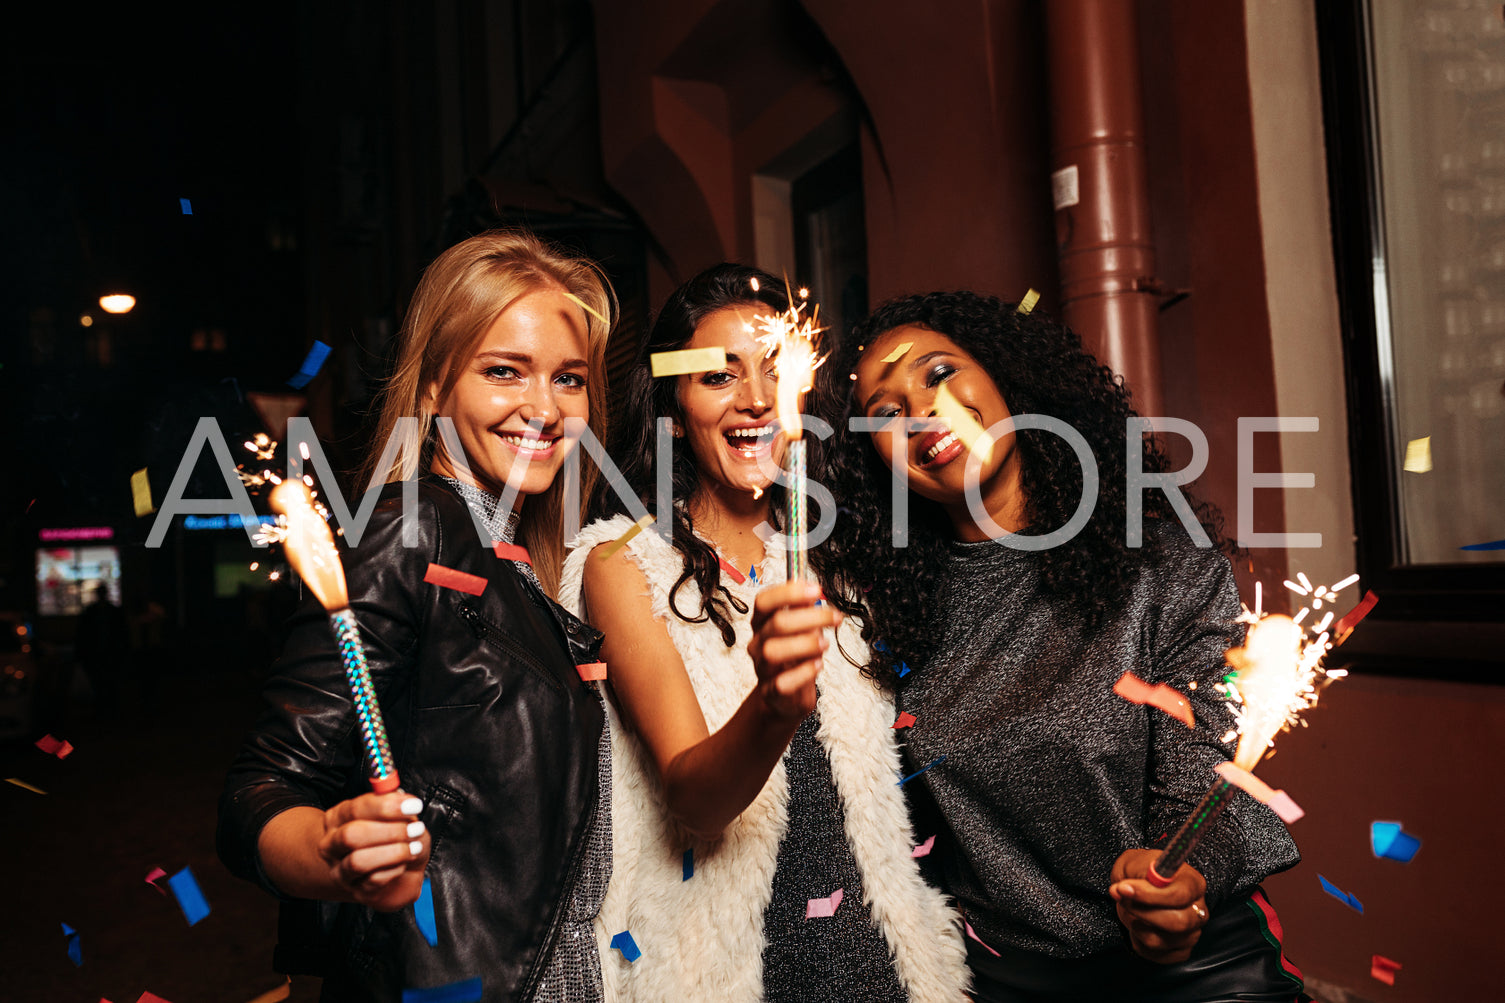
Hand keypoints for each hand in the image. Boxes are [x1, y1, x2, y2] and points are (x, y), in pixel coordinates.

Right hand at [317, 791, 430, 911]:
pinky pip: (373, 881)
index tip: (412, 806)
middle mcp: (334, 844)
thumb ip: (399, 805)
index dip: (386, 806)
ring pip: (358, 861)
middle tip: (414, 829)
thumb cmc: (397, 840)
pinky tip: (404, 864)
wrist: (401, 873)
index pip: (356, 809)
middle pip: (351, 835)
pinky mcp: (356, 891)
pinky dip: (394, 870)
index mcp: (339, 817)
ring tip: (413, 848)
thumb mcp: (401, 817)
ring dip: (393, 852)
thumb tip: (403, 800)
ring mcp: (341, 870)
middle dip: (389, 831)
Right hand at [747, 581, 840, 722]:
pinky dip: (804, 672)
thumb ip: (803, 610)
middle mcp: (758, 642)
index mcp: (762, 622)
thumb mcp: (799, 629)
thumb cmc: (795, 656)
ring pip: (774, 651)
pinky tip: (817, 665)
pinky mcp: (771, 690)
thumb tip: (814, 590)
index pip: (764, 601)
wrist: (786, 695)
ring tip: (824, 644)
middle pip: (777, 623)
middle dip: (811, 617)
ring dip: (805, 644)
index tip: (816, 590)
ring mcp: (762, 667)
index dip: (789, 592)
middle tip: (835, 617)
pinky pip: (782, 682)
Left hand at [1109, 848, 1208, 963]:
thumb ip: (1129, 875)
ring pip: (1161, 941)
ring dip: (1136, 925)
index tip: (1124, 889)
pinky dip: (1138, 941)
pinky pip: (1156, 954)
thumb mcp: (1133, 863)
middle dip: (1142, 912)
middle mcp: (1198, 910)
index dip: (1150, 895)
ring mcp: (1192, 933)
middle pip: (1177, 922)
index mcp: (1193, 883)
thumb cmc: (1141, 873)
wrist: (1141, 888)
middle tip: (1122, 899)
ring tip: (1130, 911)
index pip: (1179, 895)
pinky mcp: (1181, 951)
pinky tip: (1138, 924)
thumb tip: (1121, 890)